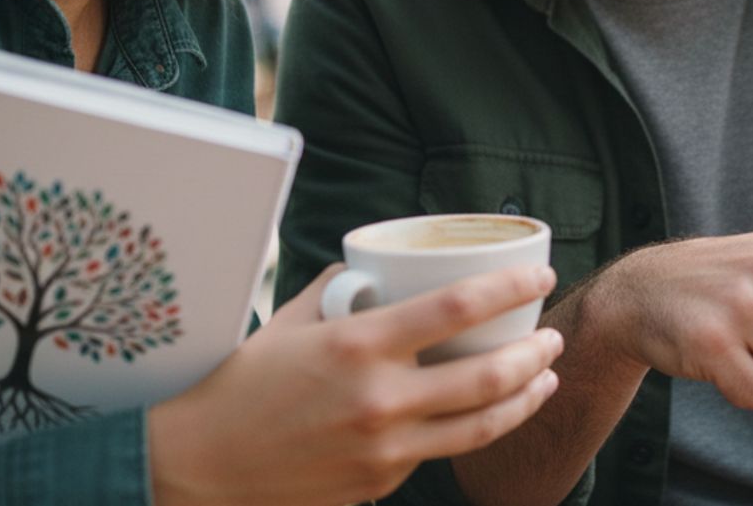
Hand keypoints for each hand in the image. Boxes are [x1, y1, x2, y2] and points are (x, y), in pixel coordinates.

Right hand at [148, 264, 562, 505]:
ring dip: (527, 398)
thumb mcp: (291, 321)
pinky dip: (468, 430)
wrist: (199, 464)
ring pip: (482, 426)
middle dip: (537, 352)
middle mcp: (380, 400)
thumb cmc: (240, 382)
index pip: (459, 307)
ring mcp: (384, 449)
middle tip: (552, 335)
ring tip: (546, 378)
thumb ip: (341, 291)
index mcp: (359, 346)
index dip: (511, 287)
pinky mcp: (379, 483)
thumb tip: (378, 269)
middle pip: (490, 376)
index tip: (540, 275)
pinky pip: (437, 453)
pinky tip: (484, 414)